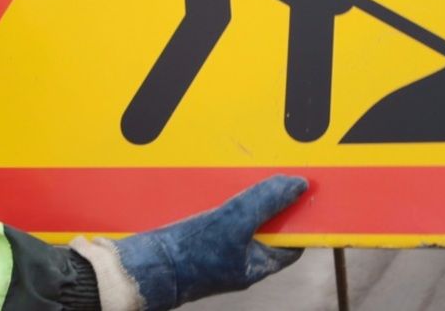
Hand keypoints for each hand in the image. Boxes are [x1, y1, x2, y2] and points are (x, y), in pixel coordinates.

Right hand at [73, 176, 306, 310]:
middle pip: (264, 228)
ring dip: (241, 199)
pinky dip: (218, 201)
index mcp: (255, 266)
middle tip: (269, 176)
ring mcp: (216, 252)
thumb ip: (266, 202)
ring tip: (240, 176)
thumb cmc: (188, 255)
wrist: (141, 268)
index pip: (291, 243)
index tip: (302, 194)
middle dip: (267, 203)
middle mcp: (238, 262)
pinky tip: (211, 186)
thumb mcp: (234, 222)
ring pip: (239, 221)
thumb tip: (299, 185)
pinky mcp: (195, 241)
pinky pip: (215, 218)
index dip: (299, 218)